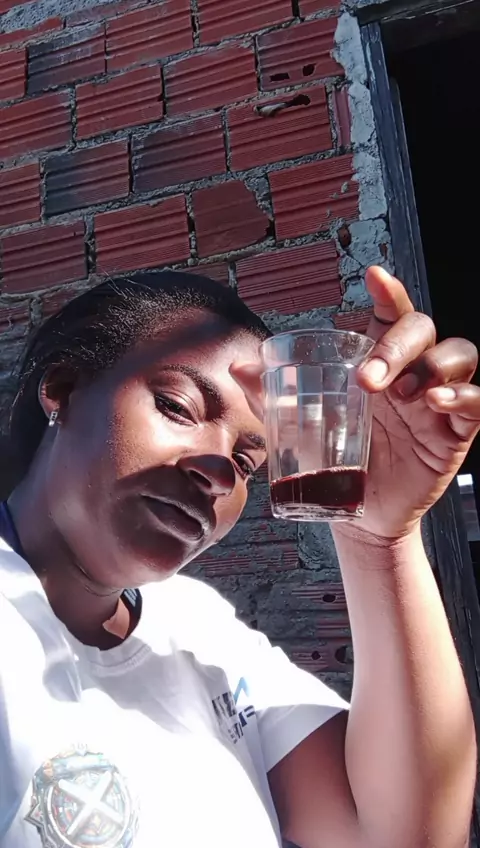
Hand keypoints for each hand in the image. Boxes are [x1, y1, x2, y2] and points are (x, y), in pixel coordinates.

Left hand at [233, 267, 479, 538]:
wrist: (354, 515)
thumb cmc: (334, 460)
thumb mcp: (301, 426)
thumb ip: (273, 394)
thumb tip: (241, 367)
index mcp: (377, 361)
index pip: (390, 314)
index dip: (388, 292)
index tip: (374, 275)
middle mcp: (411, 371)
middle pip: (422, 329)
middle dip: (397, 346)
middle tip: (368, 380)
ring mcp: (436, 400)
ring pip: (459, 353)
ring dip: (433, 366)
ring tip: (405, 395)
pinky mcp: (454, 431)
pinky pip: (477, 402)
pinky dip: (463, 396)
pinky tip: (437, 402)